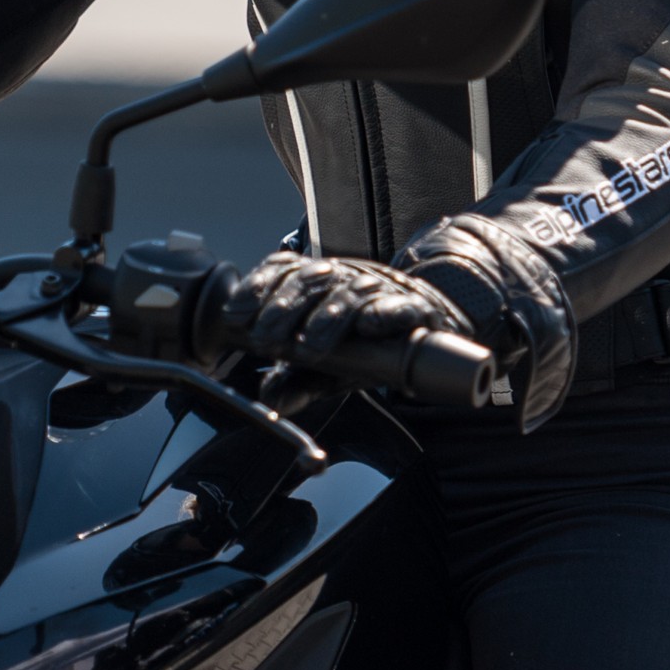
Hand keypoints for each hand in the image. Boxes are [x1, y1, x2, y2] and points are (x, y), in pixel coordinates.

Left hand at [215, 251, 472, 363]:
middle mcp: (346, 278)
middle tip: (265, 336)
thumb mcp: (330, 365)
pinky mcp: (415, 307)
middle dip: (283, 308)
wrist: (433, 326)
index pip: (283, 271)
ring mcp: (381, 289)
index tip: (236, 315)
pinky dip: (384, 314)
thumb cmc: (371, 343)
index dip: (257, 288)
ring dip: (327, 316)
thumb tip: (269, 398)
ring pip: (350, 292)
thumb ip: (298, 380)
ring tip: (310, 344)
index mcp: (320, 282)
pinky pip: (399, 306)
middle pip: (310, 280)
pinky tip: (370, 325)